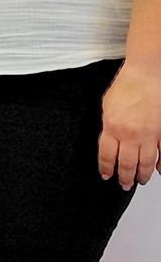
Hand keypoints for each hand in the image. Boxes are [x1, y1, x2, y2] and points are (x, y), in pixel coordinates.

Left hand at [99, 63, 160, 189]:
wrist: (145, 76)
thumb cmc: (126, 87)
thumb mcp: (107, 107)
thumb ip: (108, 126)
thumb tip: (109, 141)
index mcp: (112, 128)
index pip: (106, 155)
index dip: (106, 168)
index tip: (106, 175)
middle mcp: (130, 134)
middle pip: (126, 163)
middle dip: (125, 177)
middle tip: (124, 185)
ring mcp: (149, 135)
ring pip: (145, 163)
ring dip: (142, 174)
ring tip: (139, 181)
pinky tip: (158, 170)